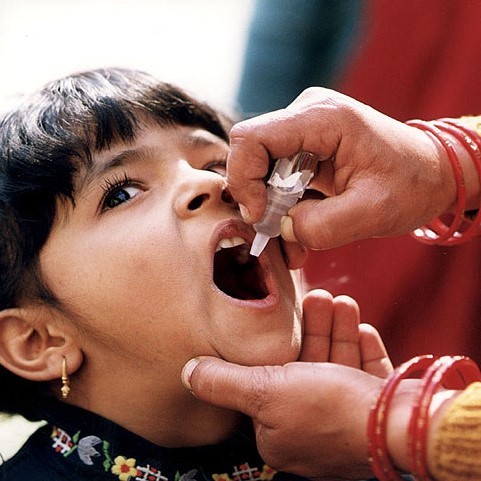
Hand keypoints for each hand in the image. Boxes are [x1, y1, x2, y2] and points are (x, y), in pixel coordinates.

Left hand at [181, 290, 391, 478]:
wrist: (400, 426)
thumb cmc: (328, 409)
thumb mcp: (264, 392)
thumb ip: (224, 381)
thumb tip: (187, 372)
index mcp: (280, 429)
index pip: (270, 379)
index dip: (277, 344)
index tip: (284, 314)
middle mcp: (312, 427)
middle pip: (307, 366)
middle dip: (314, 327)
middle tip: (318, 296)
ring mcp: (346, 419)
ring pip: (337, 365)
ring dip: (338, 330)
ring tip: (339, 300)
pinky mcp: (375, 409)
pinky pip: (364, 374)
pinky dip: (362, 349)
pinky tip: (361, 326)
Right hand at [227, 87, 454, 249]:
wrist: (433, 172)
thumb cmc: (412, 184)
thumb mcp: (373, 213)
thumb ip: (322, 226)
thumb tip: (282, 228)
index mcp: (323, 118)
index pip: (251, 137)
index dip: (245, 179)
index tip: (260, 216)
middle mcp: (307, 114)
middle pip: (251, 154)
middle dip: (257, 198)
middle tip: (276, 233)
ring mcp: (304, 129)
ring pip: (261, 169)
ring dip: (270, 208)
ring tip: (292, 242)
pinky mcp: (305, 147)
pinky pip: (277, 176)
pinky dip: (282, 206)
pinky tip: (298, 230)